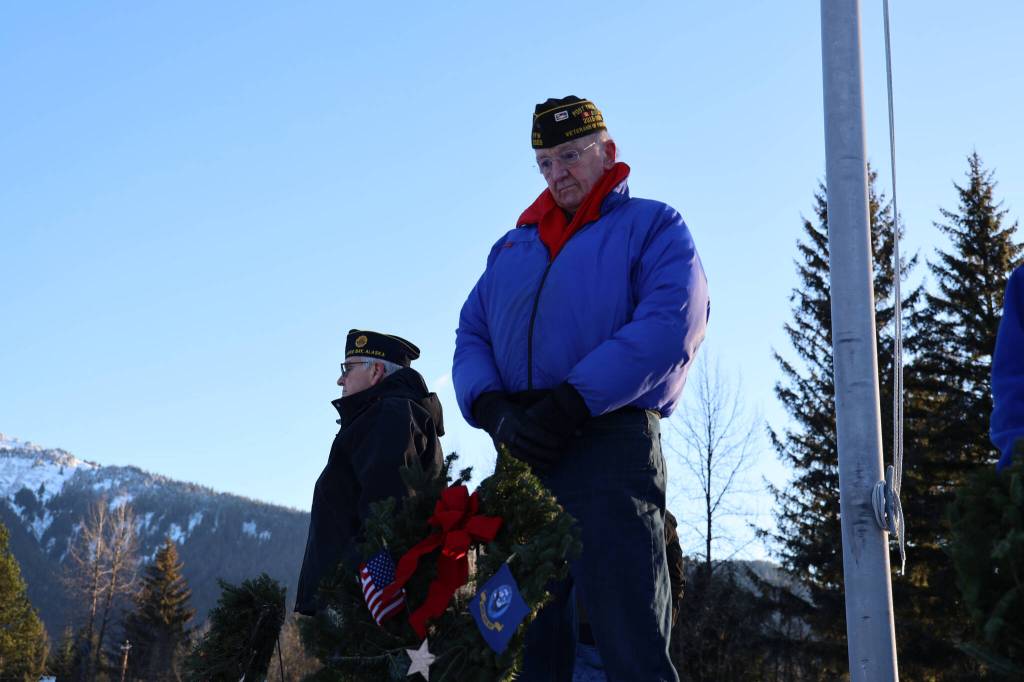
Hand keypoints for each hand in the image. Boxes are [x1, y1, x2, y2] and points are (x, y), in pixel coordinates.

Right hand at [472, 384, 589, 471]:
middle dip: (546, 452)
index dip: (548, 439)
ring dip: (539, 461)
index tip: (561, 443)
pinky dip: (530, 464)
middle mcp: (508, 432)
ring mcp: (503, 443)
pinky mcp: (501, 451)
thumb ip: (553, 418)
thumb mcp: (531, 409)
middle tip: (560, 454)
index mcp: (516, 419)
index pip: (534, 431)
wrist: (493, 414)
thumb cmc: (518, 410)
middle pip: (530, 446)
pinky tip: (541, 467)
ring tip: (553, 463)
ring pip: (523, 456)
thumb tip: (580, 432)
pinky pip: (517, 460)